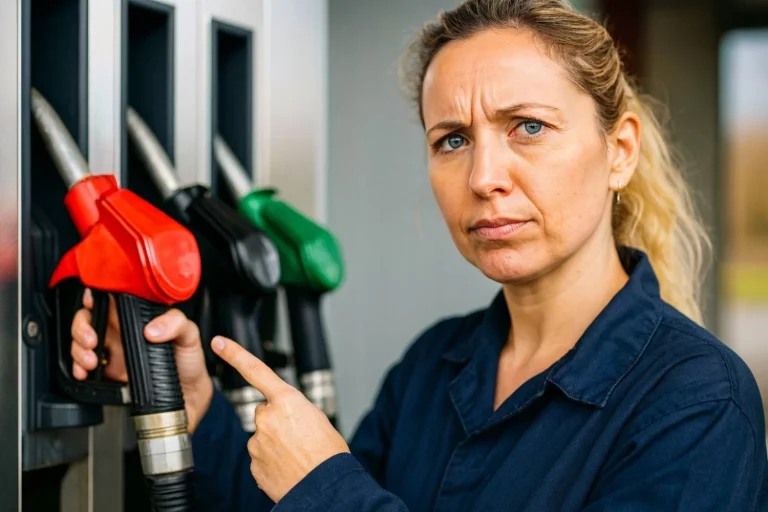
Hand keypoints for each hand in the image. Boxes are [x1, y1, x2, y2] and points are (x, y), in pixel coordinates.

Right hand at [70, 288, 213, 431]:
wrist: (187, 394)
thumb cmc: (188, 359)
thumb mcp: (189, 335)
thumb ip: (176, 323)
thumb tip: (151, 329)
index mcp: (139, 315)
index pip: (111, 298)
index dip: (96, 296)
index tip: (92, 301)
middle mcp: (122, 329)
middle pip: (88, 317)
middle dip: (82, 326)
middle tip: (92, 339)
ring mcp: (112, 349)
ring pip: (81, 340)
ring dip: (78, 348)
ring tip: (91, 360)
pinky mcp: (107, 370)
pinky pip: (82, 365)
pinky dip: (77, 367)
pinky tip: (84, 372)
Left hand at [211, 335, 349, 502]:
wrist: (326, 488)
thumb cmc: (328, 454)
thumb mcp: (318, 418)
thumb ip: (294, 409)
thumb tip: (285, 414)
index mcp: (287, 401)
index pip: (256, 370)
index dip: (235, 354)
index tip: (219, 342)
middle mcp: (267, 418)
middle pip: (264, 411)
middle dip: (276, 420)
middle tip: (298, 435)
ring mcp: (258, 442)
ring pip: (262, 435)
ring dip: (275, 442)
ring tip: (296, 453)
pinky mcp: (254, 464)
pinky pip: (260, 456)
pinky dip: (272, 460)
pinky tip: (288, 465)